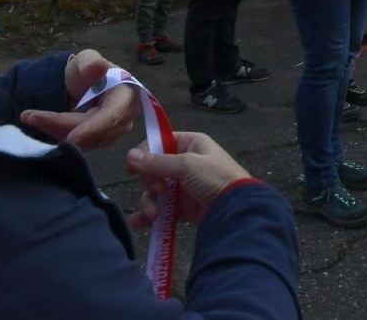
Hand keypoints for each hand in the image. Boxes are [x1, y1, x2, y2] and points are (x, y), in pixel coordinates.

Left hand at [18, 50, 138, 151]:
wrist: (83, 82)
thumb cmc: (88, 69)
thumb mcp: (86, 60)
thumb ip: (90, 63)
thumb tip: (99, 65)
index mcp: (127, 95)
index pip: (112, 116)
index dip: (93, 129)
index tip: (71, 138)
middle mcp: (125, 117)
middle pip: (94, 131)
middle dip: (62, 126)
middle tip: (30, 116)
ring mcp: (114, 131)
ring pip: (84, 141)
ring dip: (56, 131)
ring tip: (31, 117)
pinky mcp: (100, 140)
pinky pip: (79, 144)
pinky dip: (58, 134)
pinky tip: (42, 123)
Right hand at [126, 134, 252, 225]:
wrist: (236, 209)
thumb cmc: (215, 178)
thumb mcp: (187, 165)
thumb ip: (157, 162)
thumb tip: (129, 155)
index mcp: (191, 144)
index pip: (161, 143)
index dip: (145, 153)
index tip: (131, 168)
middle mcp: (187, 163)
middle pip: (154, 169)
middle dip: (150, 182)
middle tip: (158, 190)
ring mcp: (185, 186)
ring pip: (156, 191)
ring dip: (149, 202)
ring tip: (153, 214)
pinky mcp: (185, 207)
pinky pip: (162, 208)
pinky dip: (150, 215)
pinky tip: (140, 223)